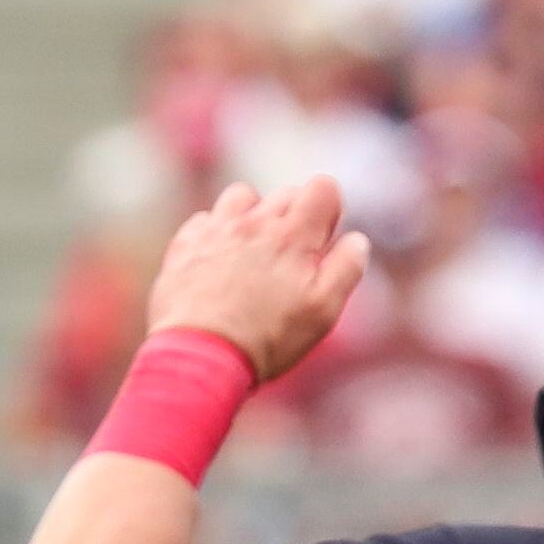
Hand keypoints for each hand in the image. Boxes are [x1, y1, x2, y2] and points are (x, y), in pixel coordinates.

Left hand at [143, 177, 371, 386]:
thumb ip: (346, 269)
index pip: (323, 188)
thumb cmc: (268, 338)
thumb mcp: (323, 312)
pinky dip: (216, 232)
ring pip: (243, 197)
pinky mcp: (187, 243)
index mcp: (294, 235)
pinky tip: (219, 262)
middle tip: (290, 262)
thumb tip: (356, 240)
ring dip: (253, 215)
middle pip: (286, 193)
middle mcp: (255, 221)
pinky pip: (206, 219)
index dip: (329, 209)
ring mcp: (218, 228)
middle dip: (295, 218)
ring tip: (253, 252)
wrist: (201, 355)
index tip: (321, 240)